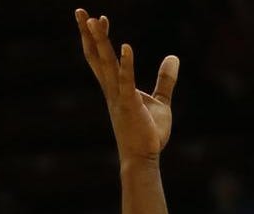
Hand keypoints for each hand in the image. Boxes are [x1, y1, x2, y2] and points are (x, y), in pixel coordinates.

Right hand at [76, 10, 177, 162]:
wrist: (143, 159)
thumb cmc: (148, 134)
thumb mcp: (160, 102)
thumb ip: (166, 80)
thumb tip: (173, 57)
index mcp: (115, 90)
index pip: (101, 59)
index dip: (97, 39)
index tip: (96, 18)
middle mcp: (112, 91)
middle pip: (96, 57)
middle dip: (88, 34)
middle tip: (80, 11)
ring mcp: (119, 98)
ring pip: (106, 65)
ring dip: (101, 42)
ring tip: (96, 20)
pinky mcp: (130, 106)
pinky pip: (127, 82)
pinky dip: (126, 64)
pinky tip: (126, 46)